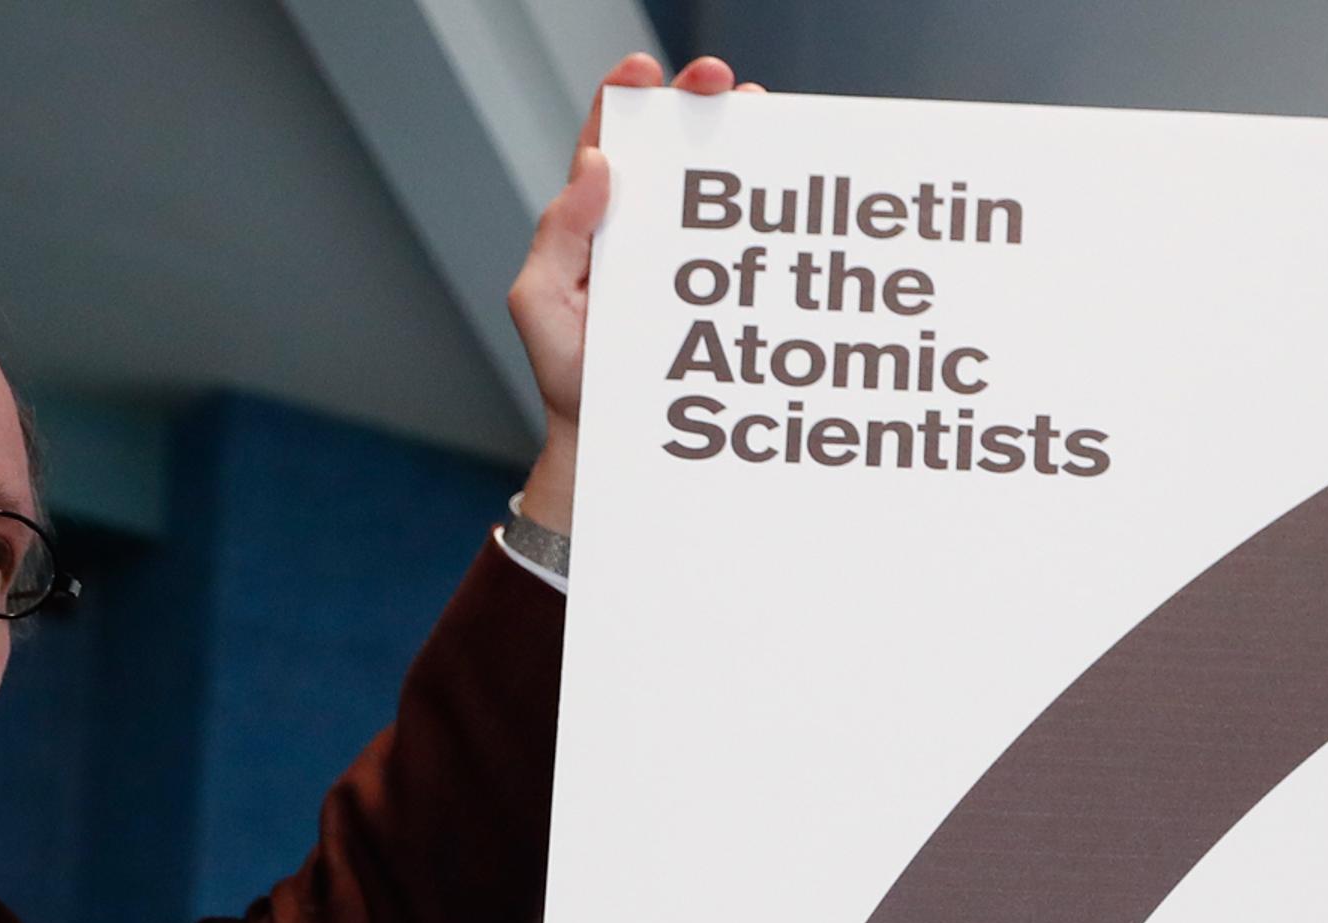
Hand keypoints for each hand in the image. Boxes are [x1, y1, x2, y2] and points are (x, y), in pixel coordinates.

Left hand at [511, 49, 757, 532]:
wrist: (612, 446)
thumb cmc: (569, 377)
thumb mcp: (539, 303)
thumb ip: (557, 234)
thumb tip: (595, 166)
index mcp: (594, 222)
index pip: (609, 143)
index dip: (626, 98)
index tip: (646, 71)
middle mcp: (643, 230)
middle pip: (670, 150)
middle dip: (696, 102)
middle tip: (721, 82)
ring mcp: (688, 261)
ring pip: (716, 188)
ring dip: (741, 146)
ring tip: (760, 120)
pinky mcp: (723, 295)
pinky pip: (747, 247)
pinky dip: (769, 217)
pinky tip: (788, 199)